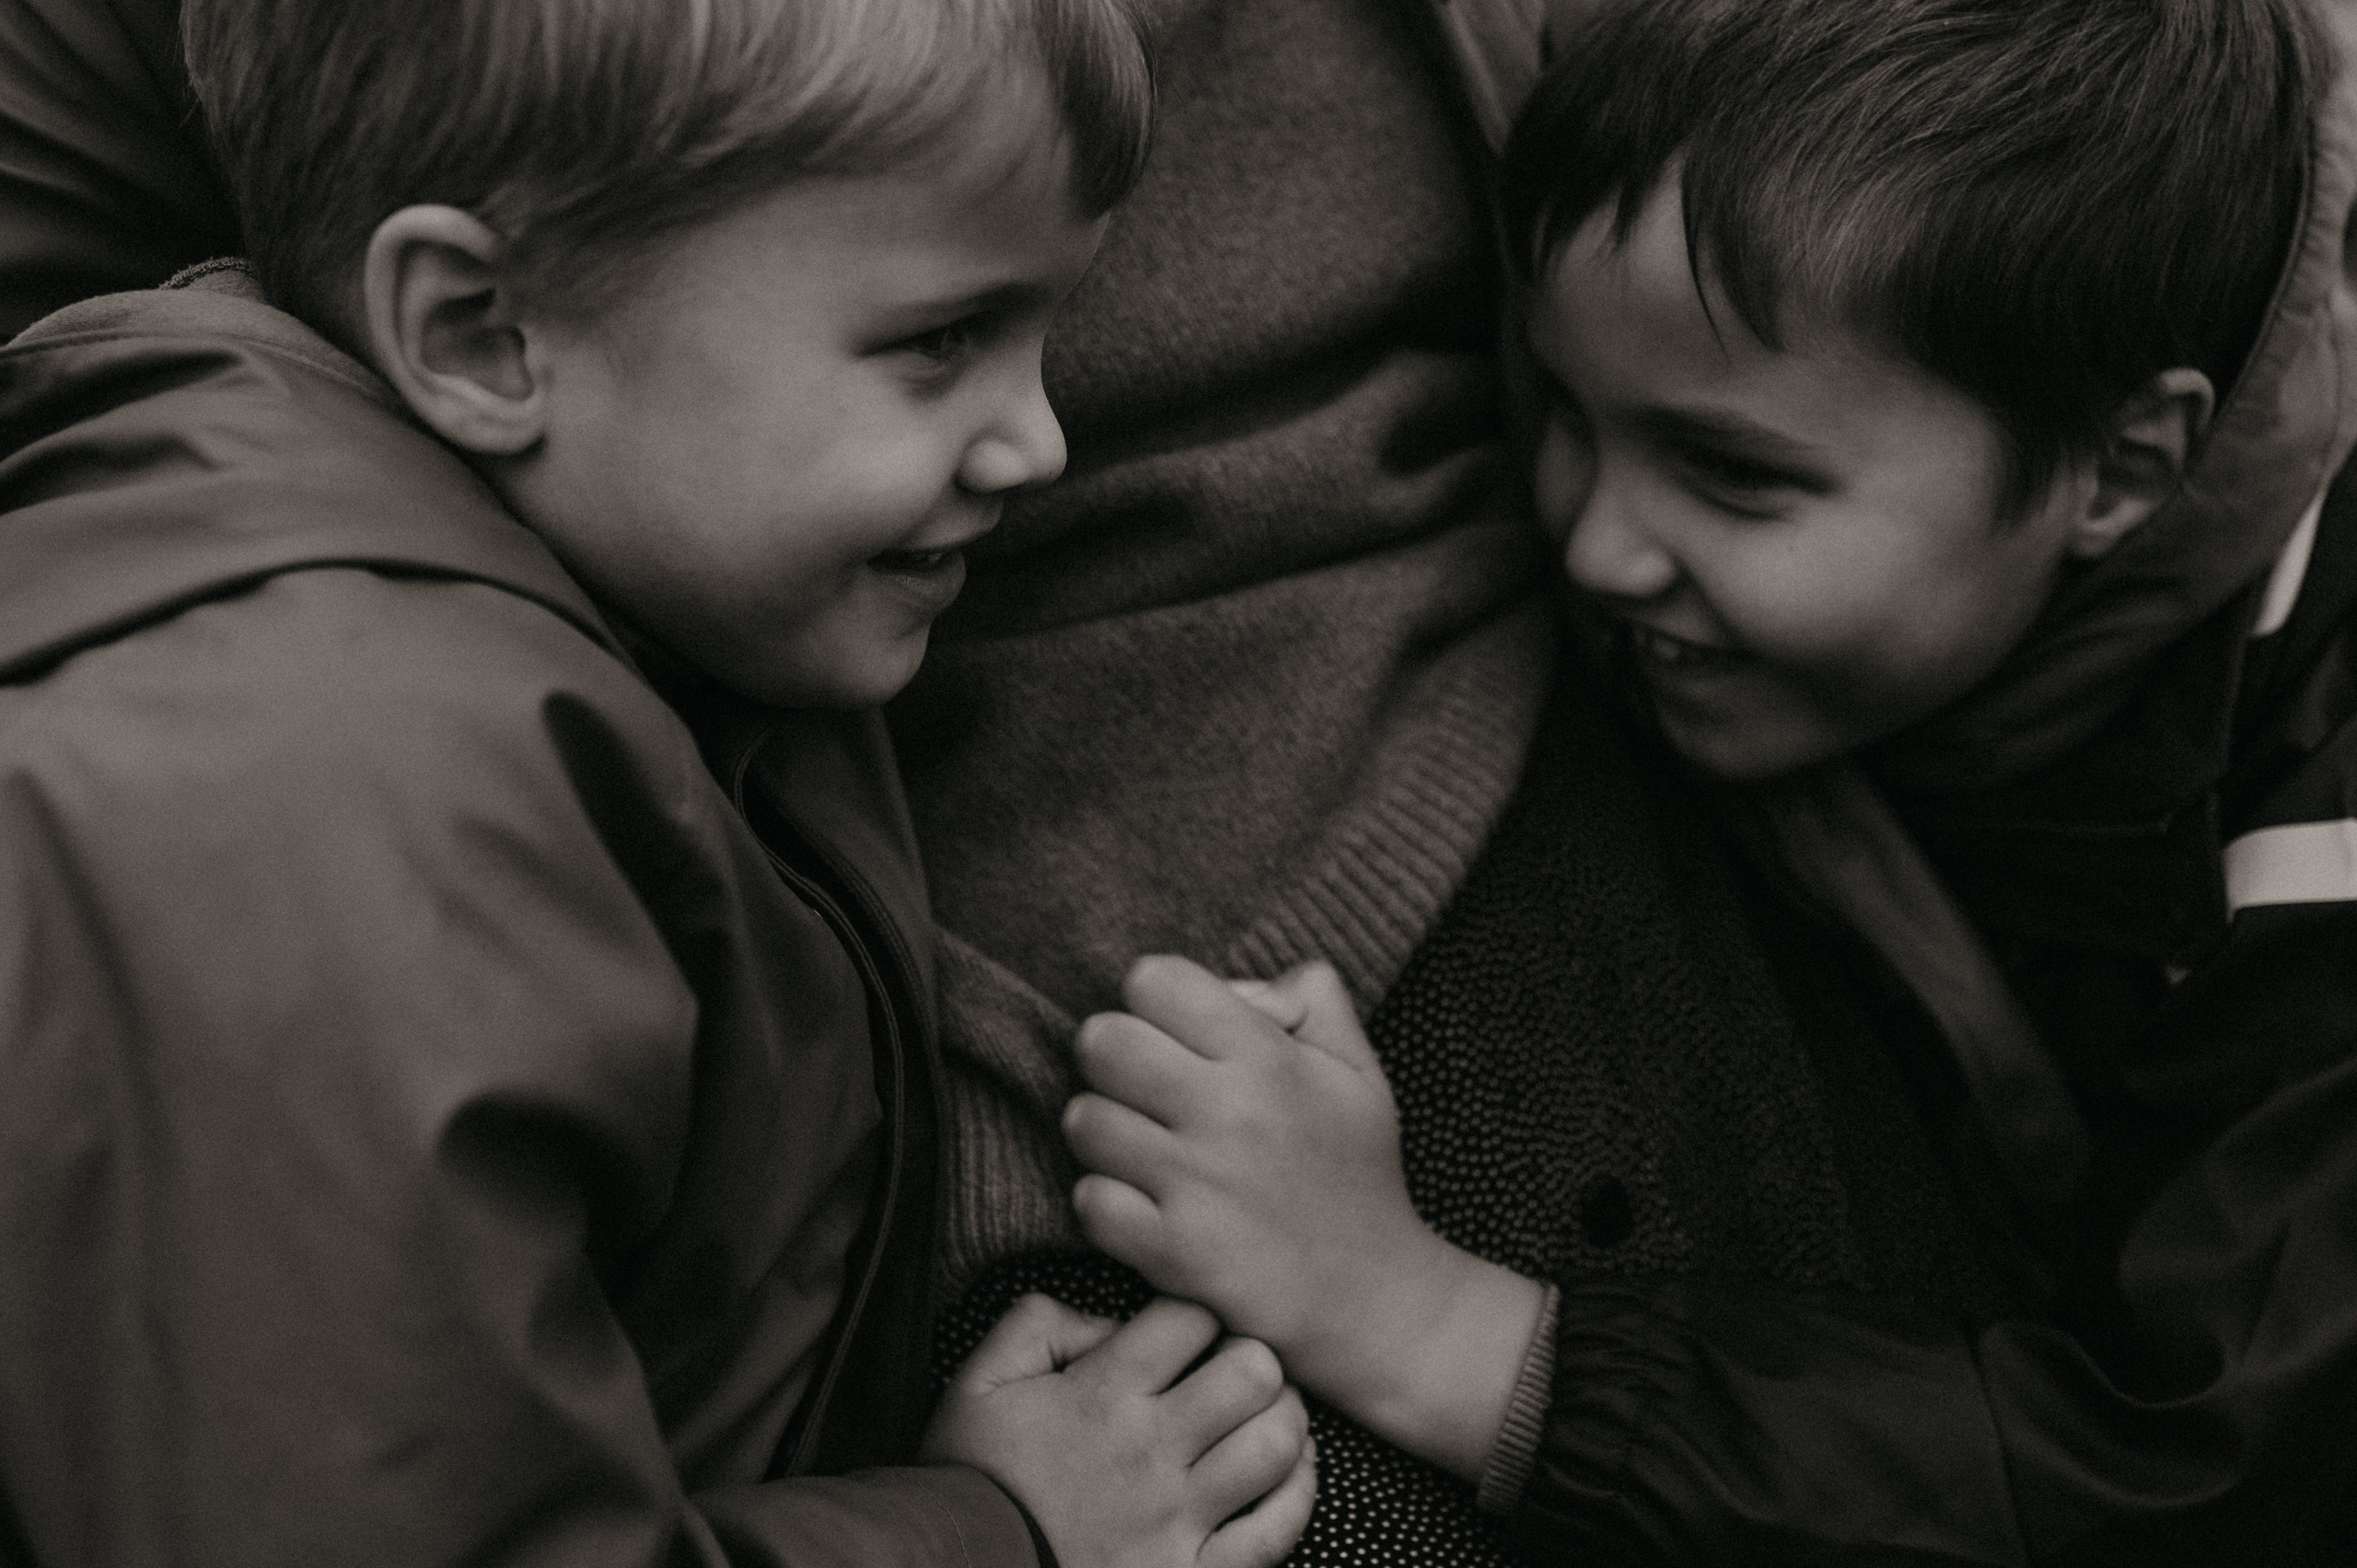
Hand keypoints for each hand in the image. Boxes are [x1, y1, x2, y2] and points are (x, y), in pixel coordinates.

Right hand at [922, 1294, 1316, 1567]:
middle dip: (1255, 1358)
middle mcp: (1149, 1450)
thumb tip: (1110, 1323)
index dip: (1200, 1313)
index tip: (1189, 1333)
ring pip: (1275, 1446)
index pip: (1191, 1318)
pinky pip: (1275, 1531)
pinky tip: (1288, 1473)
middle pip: (1254, 1373)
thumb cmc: (970, 1480)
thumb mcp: (979, 1382)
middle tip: (1238, 1370)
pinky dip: (1296, 1495)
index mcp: (1102, 1394)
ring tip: (1266, 1415)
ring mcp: (1177, 1518)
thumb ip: (1039, 1324)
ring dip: (1282, 1421)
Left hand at [1065, 956, 1544, 1481]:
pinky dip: (1106, 1203)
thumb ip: (1310, 997)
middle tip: (1143, 1089)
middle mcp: (1229, 1112)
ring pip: (1083, 1119)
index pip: (1153, 980)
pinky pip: (1089, 1200)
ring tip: (1142, 1147)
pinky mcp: (1174, 1251)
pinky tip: (1143, 1203)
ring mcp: (1197, 1183)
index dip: (1154, 1001)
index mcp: (1269, 1058)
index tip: (1173, 1034)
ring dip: (1104, 1132)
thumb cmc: (1358, 1174)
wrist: (1374, 1296)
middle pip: (1101, 1041)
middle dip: (1113, 1059)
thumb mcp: (1358, 1069)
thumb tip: (1238, 985)